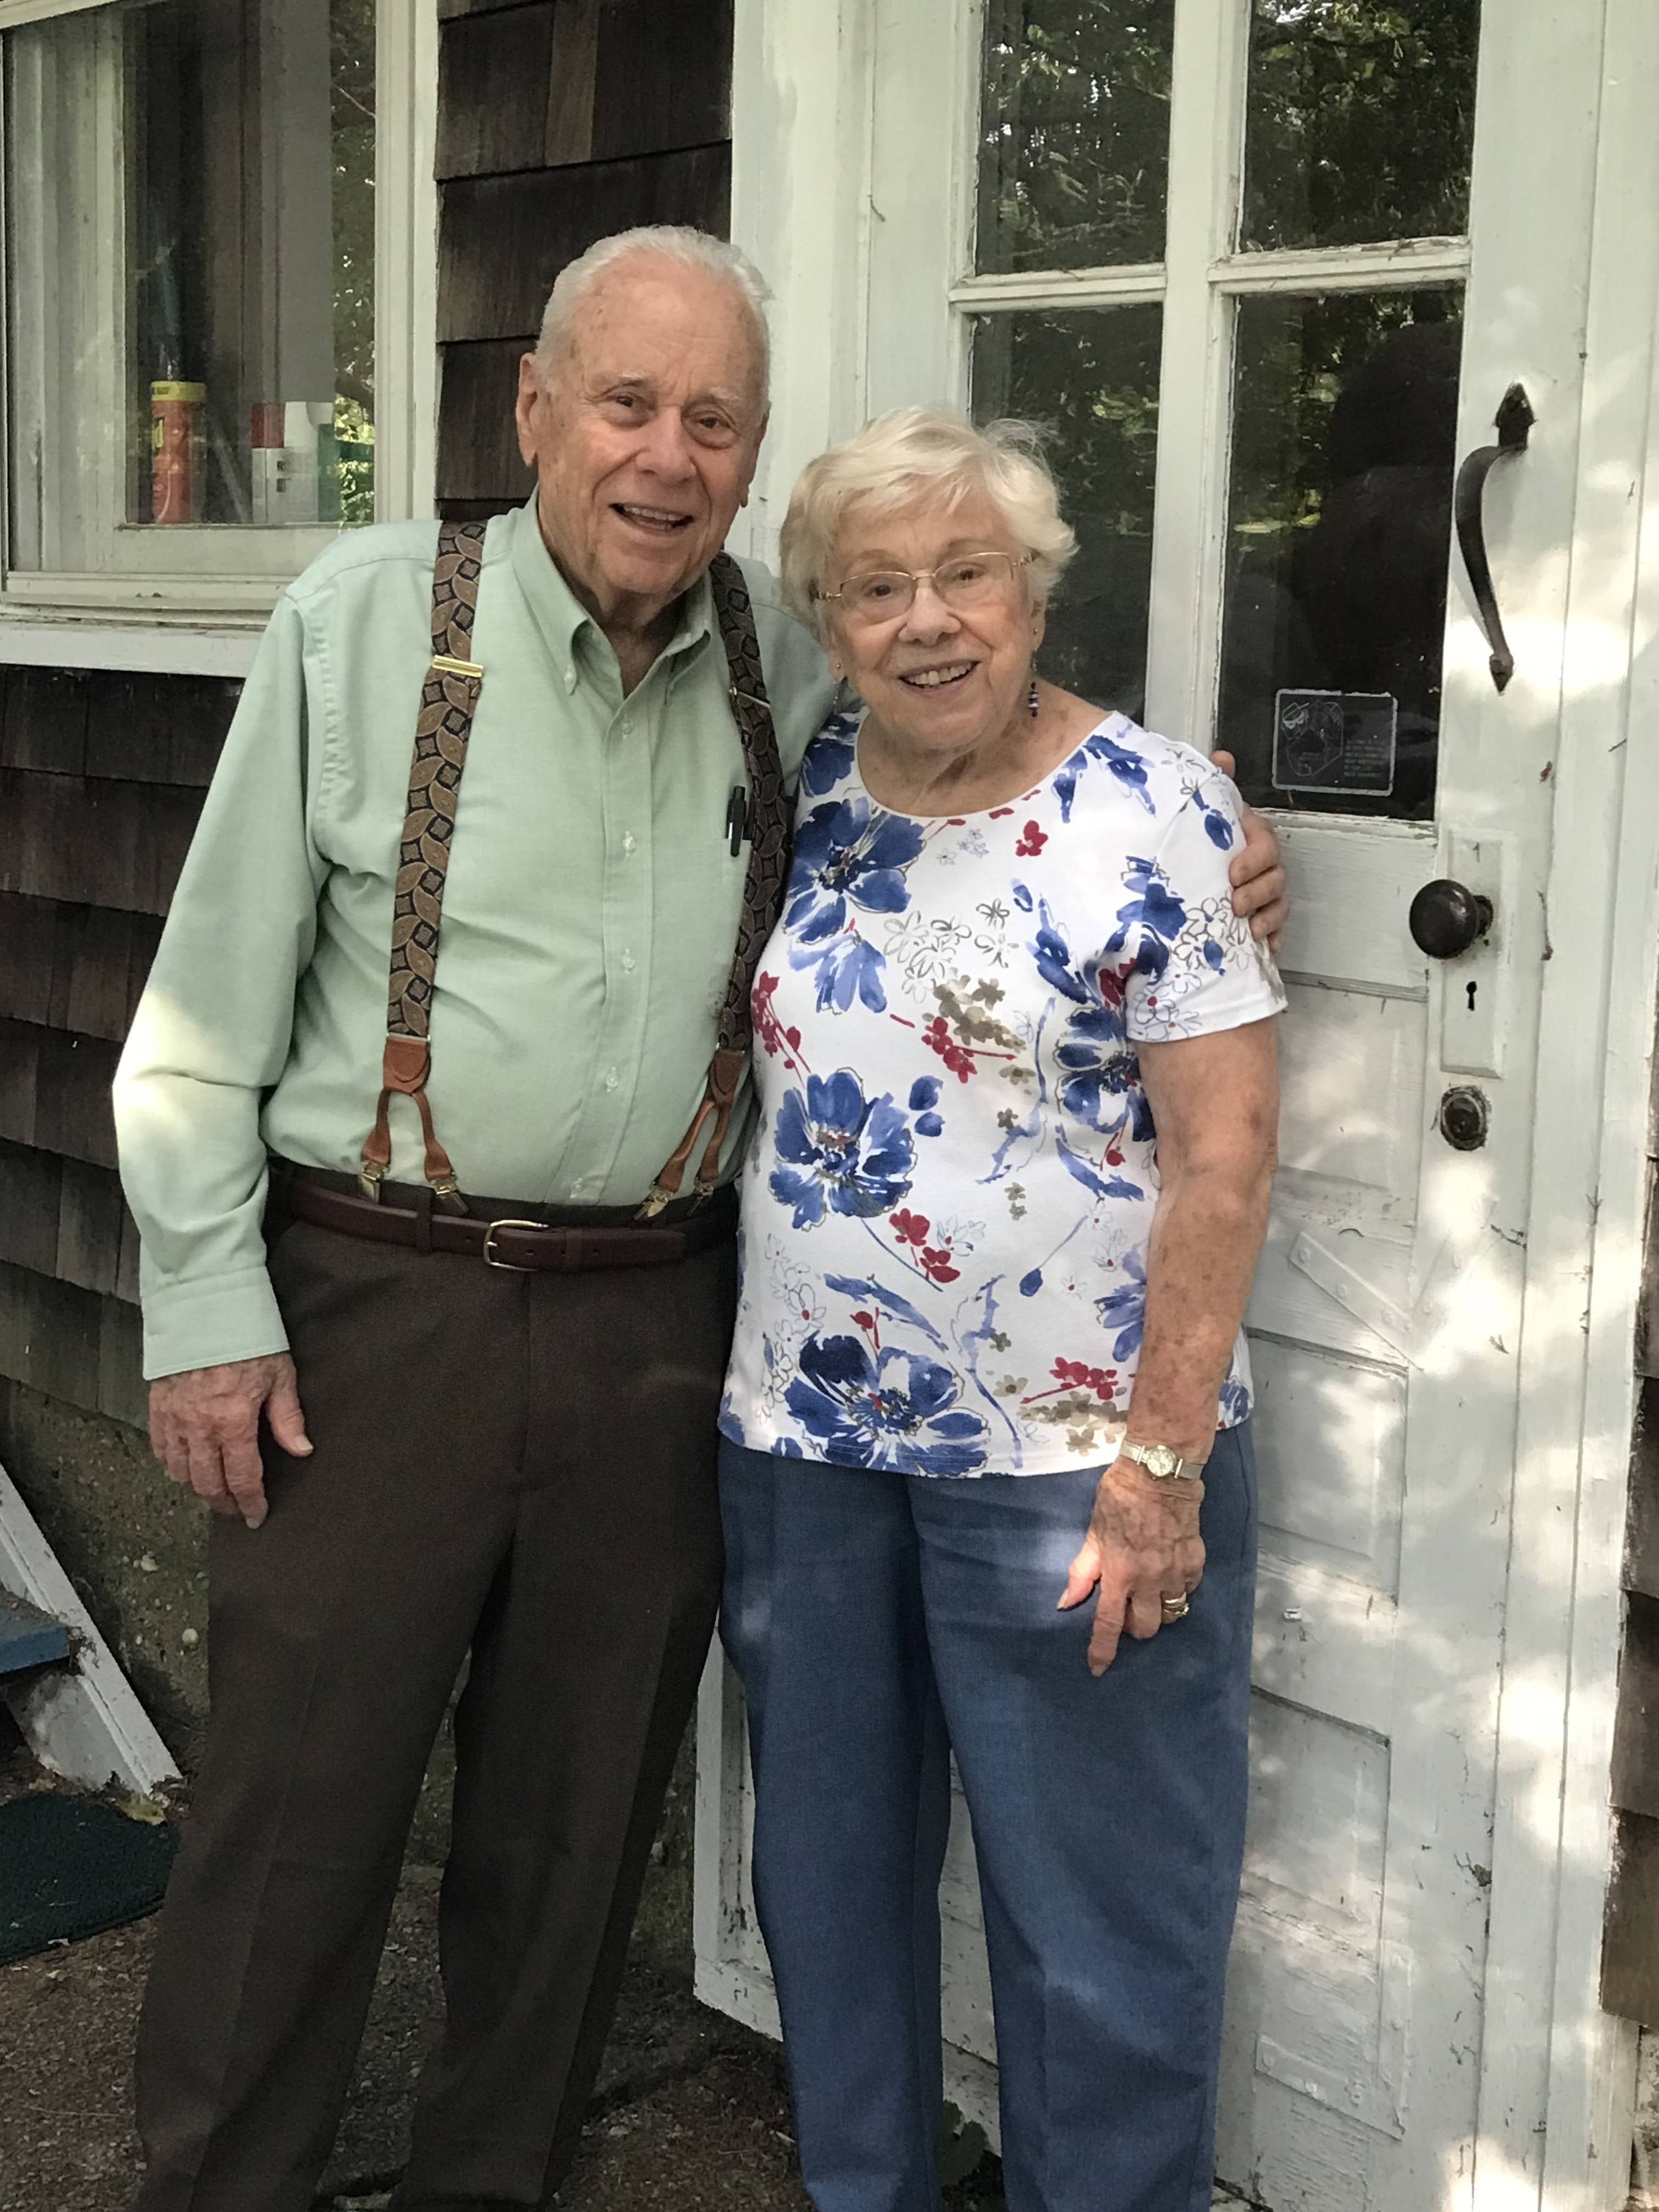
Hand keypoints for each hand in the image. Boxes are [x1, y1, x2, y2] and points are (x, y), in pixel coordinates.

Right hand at [148, 1354, 311, 1529]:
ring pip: (180, 1472)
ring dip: (197, 1489)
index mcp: (234, 1422)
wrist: (204, 1307)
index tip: (256, 1517)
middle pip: (208, 1483)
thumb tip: (302, 1450)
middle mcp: (200, 1428)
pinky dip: (171, 1466)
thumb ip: (287, 1417)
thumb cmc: (247, 1338)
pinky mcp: (157, 1407)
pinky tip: (183, 1469)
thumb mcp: (279, 1374)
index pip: (242, 1478)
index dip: (250, 1503)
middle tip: (235, 1511)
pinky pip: (160, 1449)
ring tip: (212, 1493)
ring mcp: (175, 1419)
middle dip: (223, 1504)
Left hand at [1058, 1458, 1204, 1674]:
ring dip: (1157, 1611)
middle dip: (1134, 1627)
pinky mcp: (1196, 1562)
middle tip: (1127, 1606)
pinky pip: (1188, 1591)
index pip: (1108, 1623)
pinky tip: (1169, 1573)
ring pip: (1171, 1614)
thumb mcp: (1093, 1532)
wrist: (1159, 1472)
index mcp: (1119, 1573)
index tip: (1097, 1669)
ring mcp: (1176, 1573)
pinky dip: (1177, 1590)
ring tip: (1149, 1593)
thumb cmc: (1119, 1498)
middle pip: (1145, 1628)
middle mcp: (1149, 1580)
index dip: (1102, 1650)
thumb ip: (1082, 1571)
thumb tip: (1067, 1603)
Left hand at [1210, 748, 1286, 949]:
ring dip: (1268, 917)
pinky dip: (1272, 938)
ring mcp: (1259, 891)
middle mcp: (1257, 863)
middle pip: (1276, 876)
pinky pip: (1274, 928)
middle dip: (1259, 892)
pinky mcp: (1255, 917)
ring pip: (1278, 903)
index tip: (1233, 873)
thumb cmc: (1190, 837)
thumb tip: (1223, 758)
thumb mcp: (1195, 811)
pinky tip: (1265, 948)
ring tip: (1250, 929)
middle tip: (1235, 904)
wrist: (1172, 865)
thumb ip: (1211, 785)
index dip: (1255, 859)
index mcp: (1246, 836)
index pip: (1265, 842)